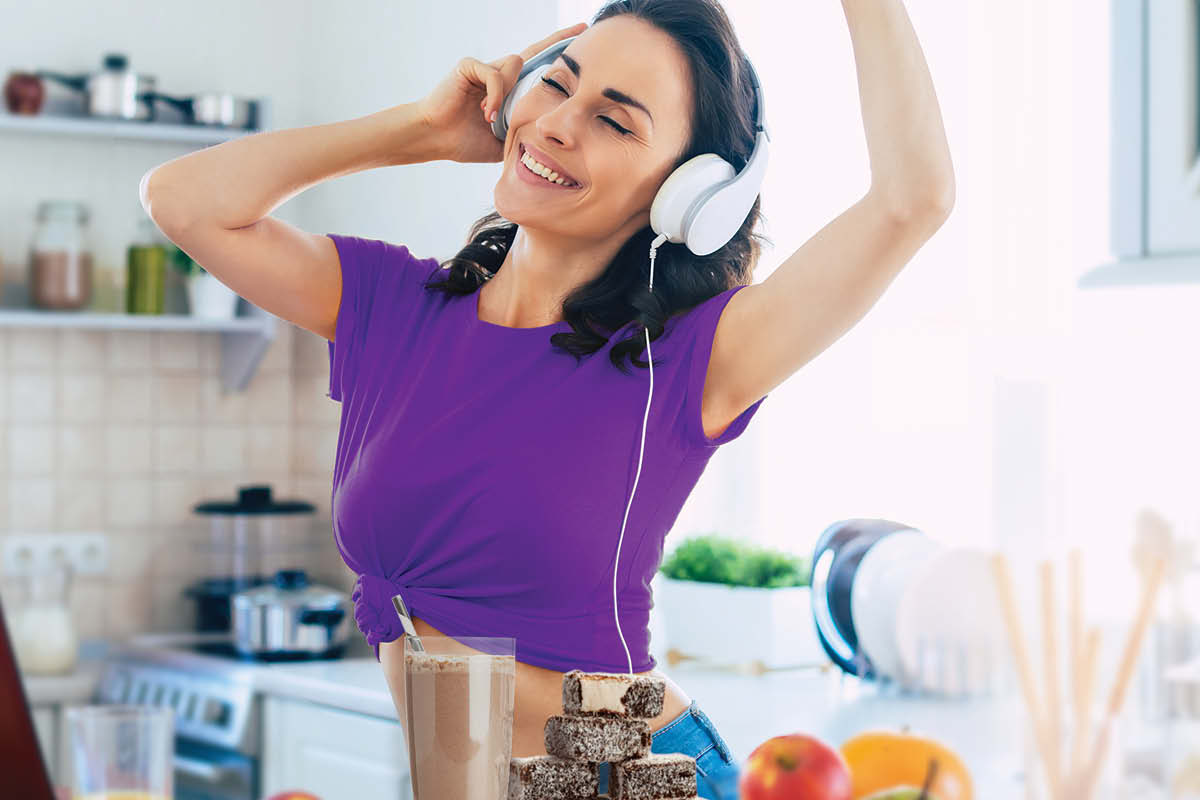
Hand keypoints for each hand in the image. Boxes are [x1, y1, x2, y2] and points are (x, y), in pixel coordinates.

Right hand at [414, 21, 587, 163]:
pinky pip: (495, 74)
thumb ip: (524, 132)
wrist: (435, 139)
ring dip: (510, 92)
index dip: (557, 54)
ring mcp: (484, 68)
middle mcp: (498, 74)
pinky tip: (486, 113)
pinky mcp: (469, 66)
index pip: (537, 67)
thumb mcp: (505, 141)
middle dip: (557, 41)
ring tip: (493, 118)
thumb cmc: (465, 141)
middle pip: (533, 53)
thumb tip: (550, 141)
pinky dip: (495, 95)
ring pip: (515, 64)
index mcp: (507, 90)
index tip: (580, 40)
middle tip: (582, 28)